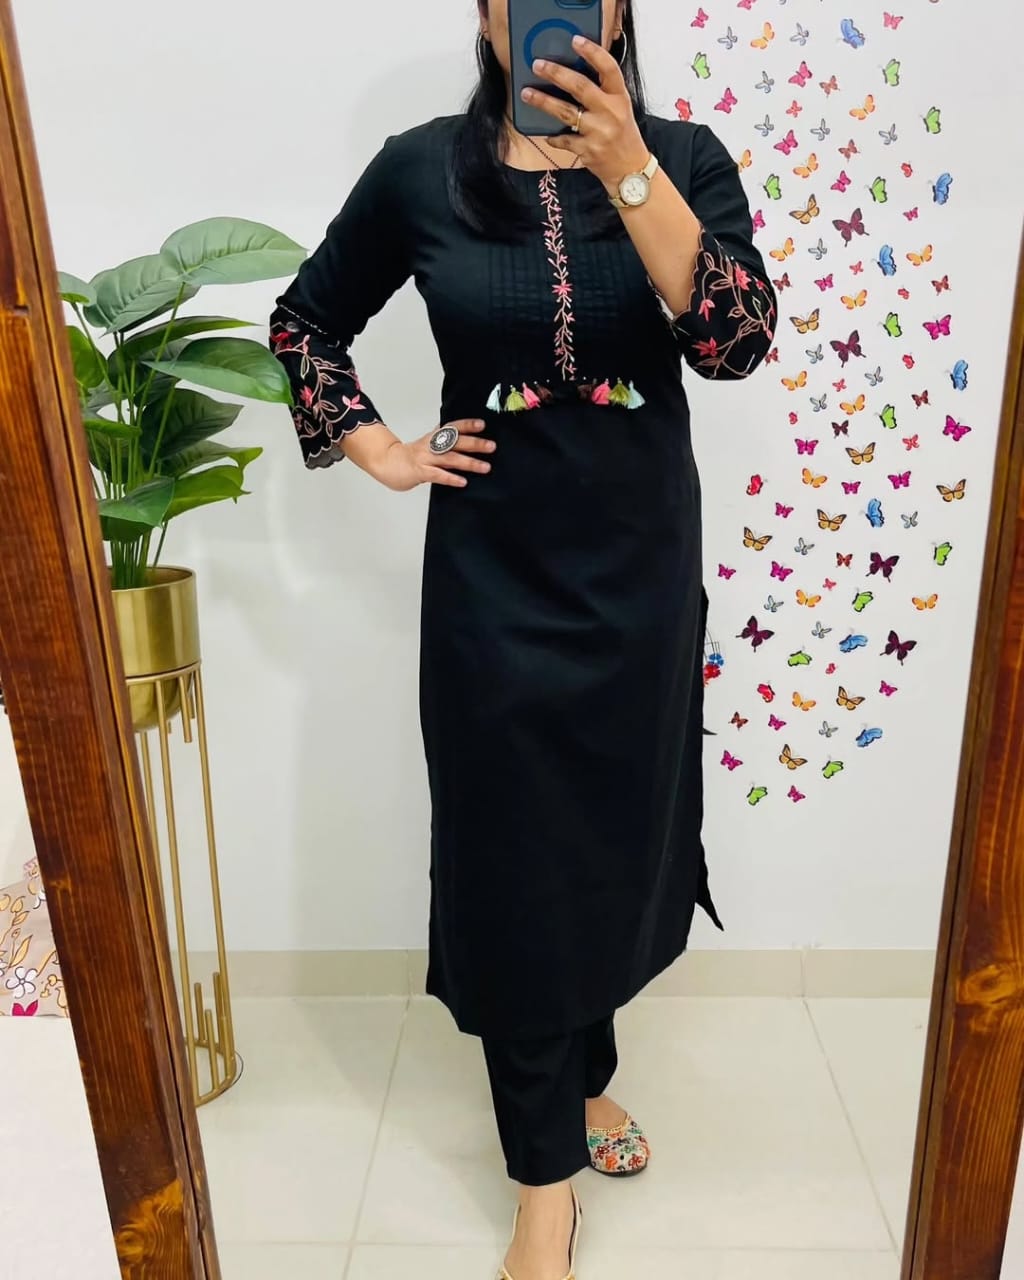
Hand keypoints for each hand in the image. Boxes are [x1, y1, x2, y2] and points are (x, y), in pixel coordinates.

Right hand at [370, 419, 495, 491]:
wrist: (386, 463)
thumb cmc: (411, 457)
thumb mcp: (429, 446)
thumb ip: (446, 445)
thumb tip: (468, 446)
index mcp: (434, 437)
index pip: (452, 428)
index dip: (467, 425)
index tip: (482, 425)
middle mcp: (431, 445)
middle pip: (455, 442)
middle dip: (474, 443)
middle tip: (491, 446)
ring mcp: (425, 458)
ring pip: (450, 458)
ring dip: (469, 462)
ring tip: (485, 467)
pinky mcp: (419, 472)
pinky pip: (437, 475)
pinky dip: (451, 478)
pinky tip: (462, 481)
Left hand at [522, 35, 648, 189]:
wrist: (630, 170)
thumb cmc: (622, 135)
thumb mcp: (620, 108)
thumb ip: (602, 92)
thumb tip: (572, 73)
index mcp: (620, 97)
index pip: (608, 69)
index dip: (592, 52)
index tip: (575, 41)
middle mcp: (610, 112)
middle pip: (580, 87)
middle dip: (556, 74)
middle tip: (538, 65)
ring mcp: (599, 132)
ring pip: (566, 112)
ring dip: (544, 102)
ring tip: (527, 94)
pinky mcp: (588, 151)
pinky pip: (564, 140)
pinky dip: (554, 137)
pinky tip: (546, 133)